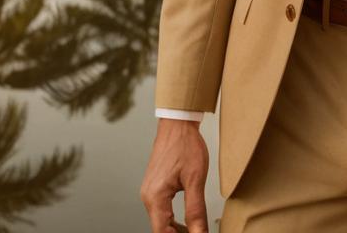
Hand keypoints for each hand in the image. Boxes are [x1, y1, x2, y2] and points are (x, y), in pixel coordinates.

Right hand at [140, 118, 209, 232]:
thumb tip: (199, 232)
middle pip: (160, 229)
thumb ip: (196, 210)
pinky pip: (161, 210)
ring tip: (193, 230)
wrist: (178, 123)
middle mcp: (148, 197)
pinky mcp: (154, 187)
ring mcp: (149, 191)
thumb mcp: (195, 179)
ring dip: (174, 229)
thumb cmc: (185, 145)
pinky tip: (185, 220)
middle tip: (196, 232)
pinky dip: (172, 219)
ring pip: (160, 221)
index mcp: (155, 197)